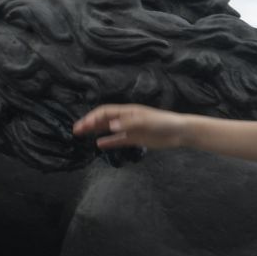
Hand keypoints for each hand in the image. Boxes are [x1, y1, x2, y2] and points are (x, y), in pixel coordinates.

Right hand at [72, 104, 188, 149]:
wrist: (180, 133)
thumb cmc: (164, 123)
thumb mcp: (146, 122)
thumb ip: (128, 124)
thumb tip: (110, 126)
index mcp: (128, 111)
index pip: (105, 112)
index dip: (92, 117)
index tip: (82, 125)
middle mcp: (127, 119)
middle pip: (104, 120)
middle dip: (89, 123)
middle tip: (76, 130)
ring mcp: (130, 129)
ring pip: (109, 129)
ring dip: (95, 131)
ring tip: (82, 135)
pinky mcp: (136, 139)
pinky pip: (119, 140)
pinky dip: (109, 142)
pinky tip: (99, 144)